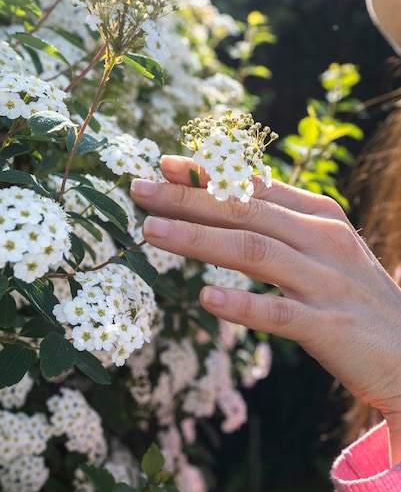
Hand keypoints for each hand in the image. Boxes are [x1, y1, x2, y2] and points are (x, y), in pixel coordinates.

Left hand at [130, 155, 400, 461]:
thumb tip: (224, 196)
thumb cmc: (353, 294)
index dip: (207, 175)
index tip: (164, 165)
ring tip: (153, 232)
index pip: (254, 187)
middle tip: (139, 191)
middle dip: (188, 199)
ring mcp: (326, 282)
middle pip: (245, 212)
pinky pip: (278, 313)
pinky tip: (206, 299)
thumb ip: (278, 221)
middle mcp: (322, 240)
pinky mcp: (329, 327)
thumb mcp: (321, 246)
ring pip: (254, 252)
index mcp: (318, 215)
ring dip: (200, 240)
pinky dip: (242, 305)